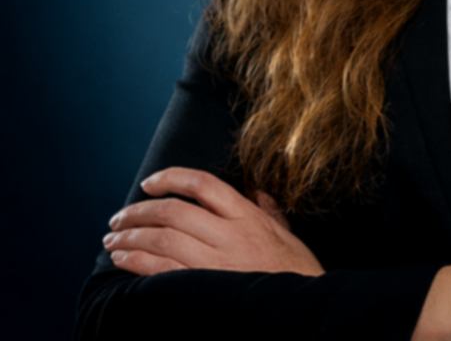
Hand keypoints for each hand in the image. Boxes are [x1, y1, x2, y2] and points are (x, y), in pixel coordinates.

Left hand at [103, 166, 323, 277]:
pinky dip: (138, 263)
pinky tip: (123, 261)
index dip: (171, 178)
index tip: (149, 183)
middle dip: (139, 213)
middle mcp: (230, 234)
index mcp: (248, 215)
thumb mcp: (286, 231)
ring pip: (163, 240)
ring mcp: (216, 262)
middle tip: (119, 218)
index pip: (203, 184)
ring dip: (131, 238)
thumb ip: (268, 210)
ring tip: (113, 240)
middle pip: (174, 212)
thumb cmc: (294, 270)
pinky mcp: (204, 289)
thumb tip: (258, 192)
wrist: (301, 307)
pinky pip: (163, 272)